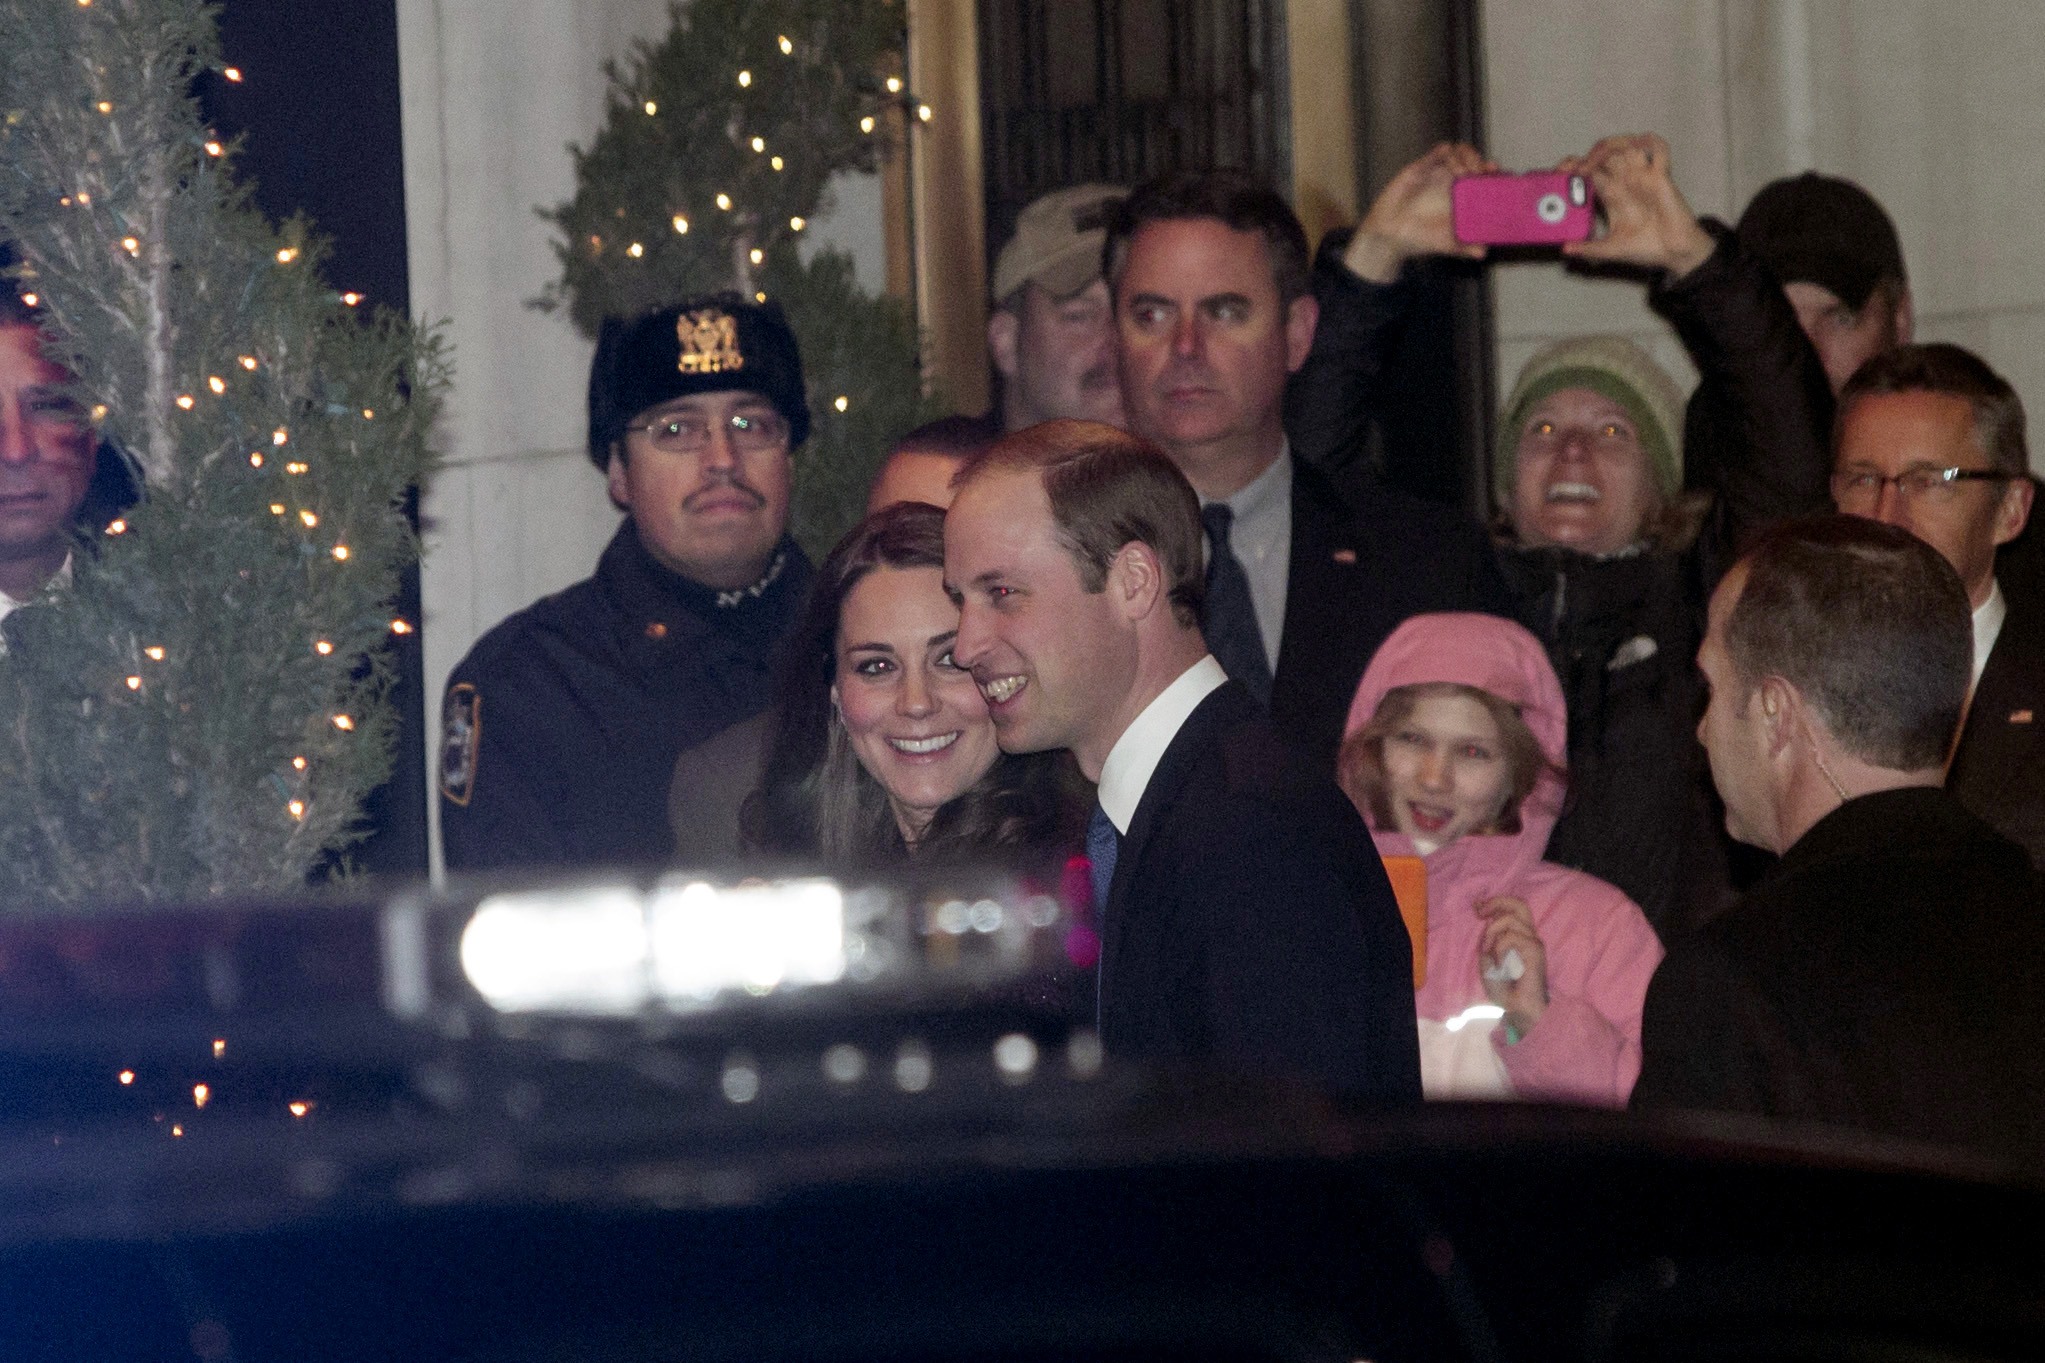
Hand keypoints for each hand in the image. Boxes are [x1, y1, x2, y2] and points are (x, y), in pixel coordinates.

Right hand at [1343, 142, 1496, 283]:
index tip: (1494, 172)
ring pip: (1456, 152)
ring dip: (1462, 157)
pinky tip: (1445, 150)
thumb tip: (1483, 253)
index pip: (1482, 176)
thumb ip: (1464, 247)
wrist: (1390, 238)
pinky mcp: (1418, 171)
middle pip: (1472, 159)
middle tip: (1477, 172)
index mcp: (1462, 196)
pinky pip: (1432, 156)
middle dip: (1477, 161)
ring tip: (1461, 172)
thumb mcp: (1445, 245)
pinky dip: (1440, 151)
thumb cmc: (1419, 239)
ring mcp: (1435, 174)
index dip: (1490, 171)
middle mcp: (1451, 182)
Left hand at [1475, 895, 1548, 1033]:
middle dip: (1497, 902)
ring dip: (1492, 933)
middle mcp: (1529, 936)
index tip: (1477, 905)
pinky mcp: (1535, 950)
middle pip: (1520, 904)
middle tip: (1480, 912)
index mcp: (1519, 936)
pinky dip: (1499, 948)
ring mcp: (1533, 942)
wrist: (1516, 1006)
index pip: (1513, 909)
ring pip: (1510, 919)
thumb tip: (1489, 920)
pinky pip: (1511, 937)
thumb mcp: (1488, 957)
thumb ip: (1489, 938)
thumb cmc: (1503, 986)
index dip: (1495, 902)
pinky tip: (1500, 963)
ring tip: (1489, 952)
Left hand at [1560, 133, 1715, 277]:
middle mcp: (1624, 181)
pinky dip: (1649, 141)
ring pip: (1626, 145)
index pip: (1589, 171)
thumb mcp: (1610, 250)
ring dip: (1611, 146)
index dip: (1575, 168)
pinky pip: (1658, 149)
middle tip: (1577, 169)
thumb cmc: (1645, 248)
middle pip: (1605, 154)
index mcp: (1610, 194)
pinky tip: (1636, 145)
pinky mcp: (1661, 176)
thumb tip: (1565, 249)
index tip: (1562, 176)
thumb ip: (1588, 248)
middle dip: (1589, 157)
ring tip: (1596, 160)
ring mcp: (1642, 176)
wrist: (1673, 253)